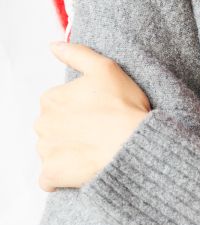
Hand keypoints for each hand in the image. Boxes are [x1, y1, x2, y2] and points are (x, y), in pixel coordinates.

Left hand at [33, 41, 151, 190]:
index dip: (80, 109)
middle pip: (52, 128)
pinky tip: (82, 169)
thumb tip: (53, 45)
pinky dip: (61, 177)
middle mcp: (42, 123)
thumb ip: (76, 53)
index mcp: (51, 98)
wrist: (132, 145)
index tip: (98, 113)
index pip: (58, 104)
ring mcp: (45, 151)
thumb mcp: (105, 68)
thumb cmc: (123, 107)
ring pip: (51, 152)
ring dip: (67, 153)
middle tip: (98, 132)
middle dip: (70, 131)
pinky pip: (49, 179)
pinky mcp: (50, 175)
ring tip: (94, 151)